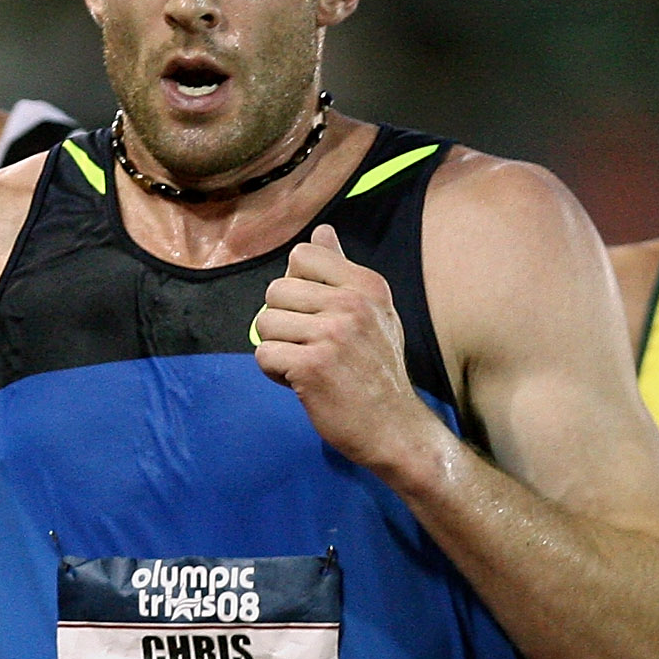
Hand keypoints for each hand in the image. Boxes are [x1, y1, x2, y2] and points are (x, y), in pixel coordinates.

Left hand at [252, 225, 443, 481]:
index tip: (315, 313)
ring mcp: (332, 335)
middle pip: (276, 289)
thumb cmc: (377, 369)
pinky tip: (301, 382)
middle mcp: (352, 304)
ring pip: (264, 323)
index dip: (296, 285)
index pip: (302, 255)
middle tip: (308, 346)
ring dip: (277, 348)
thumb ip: (342, 271)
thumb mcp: (373, 312)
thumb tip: (322, 231)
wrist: (394, 427)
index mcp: (366, 285)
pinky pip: (264, 355)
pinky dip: (275, 373)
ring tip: (304, 364)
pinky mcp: (312, 367)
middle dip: (282, 321)